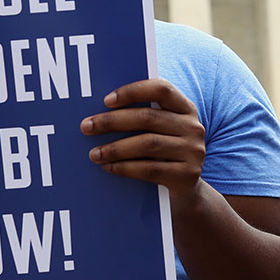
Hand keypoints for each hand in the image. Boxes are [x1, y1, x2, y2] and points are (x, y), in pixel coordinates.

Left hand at [81, 79, 205, 209]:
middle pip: (148, 118)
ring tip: (94, 154)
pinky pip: (150, 169)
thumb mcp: (160, 131)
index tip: (106, 100)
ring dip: (115, 148)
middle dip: (112, 121)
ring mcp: (193, 152)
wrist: (185, 191)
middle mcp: (193, 127)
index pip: (161, 89)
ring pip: (148, 144)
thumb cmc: (163, 154)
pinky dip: (125, 168)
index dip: (133, 92)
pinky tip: (109, 167)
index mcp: (185, 109)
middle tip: (86, 127)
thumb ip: (143, 117)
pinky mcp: (187, 175)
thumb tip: (100, 110)